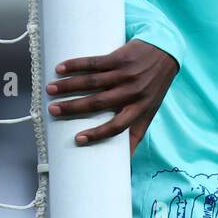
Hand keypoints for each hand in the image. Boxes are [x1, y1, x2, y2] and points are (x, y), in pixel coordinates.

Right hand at [46, 39, 178, 154]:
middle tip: (52, 110)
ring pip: (93, 82)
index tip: (77, 139)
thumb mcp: (150, 111)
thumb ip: (137, 134)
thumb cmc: (154, 86)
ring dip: (69, 85)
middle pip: (98, 103)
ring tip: (50, 89)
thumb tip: (127, 165)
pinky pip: (94, 62)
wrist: (166, 52)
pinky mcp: (119, 57)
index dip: (98, 135)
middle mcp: (132, 92)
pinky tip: (61, 68)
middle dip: (73, 107)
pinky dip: (76, 65)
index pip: (117, 127)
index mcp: (139, 108)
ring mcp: (125, 74)